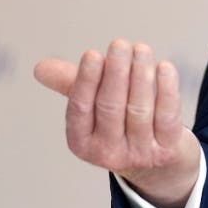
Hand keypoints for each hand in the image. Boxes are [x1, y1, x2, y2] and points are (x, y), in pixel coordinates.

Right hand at [34, 39, 200, 207]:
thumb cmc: (120, 124)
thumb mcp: (94, 108)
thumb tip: (40, 67)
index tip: (93, 53)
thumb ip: (71, 85)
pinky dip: (166, 89)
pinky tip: (165, 67)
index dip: (86, 80)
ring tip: (141, 49)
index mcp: (82, 143)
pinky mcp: (167, 152)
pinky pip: (167, 116)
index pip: (80, 109)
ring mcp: (139, 155)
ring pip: (139, 110)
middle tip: (120, 44)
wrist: (159, 163)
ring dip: (141, 75)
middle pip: (111, 107)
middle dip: (116, 72)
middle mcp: (108, 154)